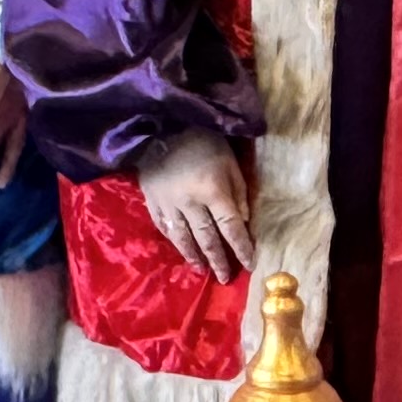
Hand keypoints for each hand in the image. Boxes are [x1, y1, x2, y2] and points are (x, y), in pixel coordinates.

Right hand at [135, 128, 255, 284]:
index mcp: (213, 190)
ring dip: (194, 256)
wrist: (161, 123)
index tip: (249, 264)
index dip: (241, 247)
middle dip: (218, 260)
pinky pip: (163, 227)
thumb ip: (238, 192)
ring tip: (202, 270)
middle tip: (225, 278)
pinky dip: (173, 241)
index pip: (231, 227)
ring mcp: (168, 204)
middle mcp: (190, 202)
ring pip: (183, 237)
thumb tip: (243, 221)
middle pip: (207, 238)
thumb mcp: (229, 161)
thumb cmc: (203, 140)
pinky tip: (180, 249)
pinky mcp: (152, 200)